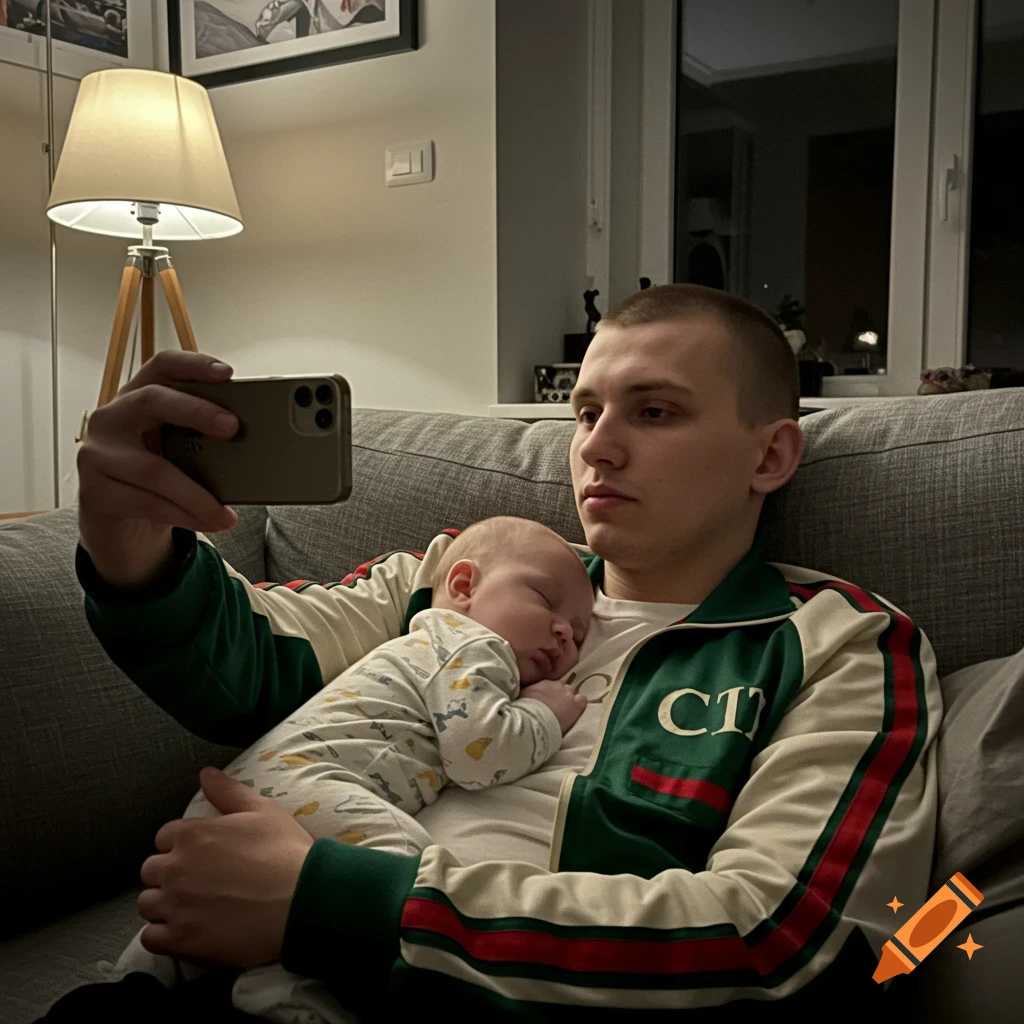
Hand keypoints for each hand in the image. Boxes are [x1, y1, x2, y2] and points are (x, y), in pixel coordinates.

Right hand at [77, 351, 241, 588]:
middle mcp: (111, 419)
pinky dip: (183, 515)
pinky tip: (208, 522)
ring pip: (152, 468)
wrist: (121, 528)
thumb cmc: (157, 481)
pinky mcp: (94, 492)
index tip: (227, 373)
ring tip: (225, 513)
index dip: (193, 364)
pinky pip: (145, 502)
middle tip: (233, 428)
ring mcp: (96, 454)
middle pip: (152, 401)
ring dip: (197, 494)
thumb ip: (200, 439)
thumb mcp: (178, 452)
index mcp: (137, 399)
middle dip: (196, 411)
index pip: (161, 367)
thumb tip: (251, 444)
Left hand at [136, 767, 313, 969]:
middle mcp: (176, 868)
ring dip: (163, 904)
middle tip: (198, 881)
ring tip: (191, 907)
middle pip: (151, 871)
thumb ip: (227, 791)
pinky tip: (185, 931)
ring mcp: (175, 906)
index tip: (203, 854)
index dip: (182, 844)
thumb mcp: (262, 810)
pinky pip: (150, 939)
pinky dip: (162, 935)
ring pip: (147, 904)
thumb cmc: (285, 852)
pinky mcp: (181, 940)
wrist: (302, 901)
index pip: (164, 836)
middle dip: (169, 873)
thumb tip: (205, 773)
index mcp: (192, 834)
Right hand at [519, 678, 587, 734]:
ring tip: (567, 711)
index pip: (552, 685)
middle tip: (558, 707)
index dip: (552, 694)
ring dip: (570, 700)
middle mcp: (556, 686)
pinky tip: (576, 712)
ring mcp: (567, 694)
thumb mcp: (522, 699)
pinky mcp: (575, 704)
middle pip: (563, 687)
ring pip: (573, 692)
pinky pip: (582, 700)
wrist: (533, 721)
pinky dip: (580, 705)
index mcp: (542, 684)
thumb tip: (527, 697)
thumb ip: (528, 695)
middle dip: (562, 696)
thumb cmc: (524, 711)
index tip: (549, 702)